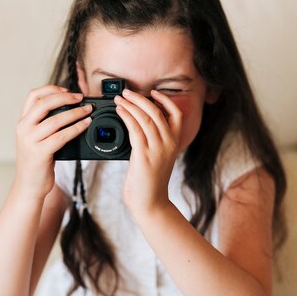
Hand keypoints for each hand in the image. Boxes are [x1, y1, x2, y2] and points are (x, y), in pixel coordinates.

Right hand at [14, 85, 92, 199]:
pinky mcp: (40, 153)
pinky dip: (76, 128)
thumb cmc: (37, 162)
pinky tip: (85, 125)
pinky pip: (61, 136)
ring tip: (88, 111)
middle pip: (44, 103)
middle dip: (66, 97)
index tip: (67, 90)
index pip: (33, 95)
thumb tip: (70, 109)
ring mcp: (30, 141)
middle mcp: (24, 129)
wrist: (29, 186)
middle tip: (81, 98)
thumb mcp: (35, 139)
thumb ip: (45, 124)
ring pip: (55, 120)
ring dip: (75, 113)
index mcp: (23, 122)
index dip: (51, 89)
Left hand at [114, 88, 182, 216]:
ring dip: (130, 105)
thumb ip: (154, 140)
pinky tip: (120, 111)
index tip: (153, 93)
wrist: (150, 203)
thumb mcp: (158, 156)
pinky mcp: (144, 155)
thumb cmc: (151, 181)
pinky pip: (135, 129)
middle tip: (126, 92)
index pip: (177, 114)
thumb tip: (140, 122)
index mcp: (175, 142)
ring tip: (119, 99)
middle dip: (140, 98)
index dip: (166, 100)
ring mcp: (157, 149)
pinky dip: (126, 116)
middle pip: (157, 112)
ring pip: (145, 118)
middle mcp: (169, 143)